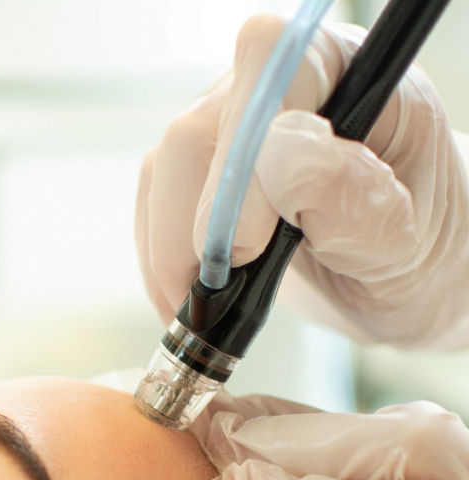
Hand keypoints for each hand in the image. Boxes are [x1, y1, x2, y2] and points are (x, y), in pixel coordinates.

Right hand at [136, 16, 468, 349]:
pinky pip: (154, 200)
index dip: (244, 161)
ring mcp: (230, 122)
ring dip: (170, 250)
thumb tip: (288, 161)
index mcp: (350, 73)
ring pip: (166, 167)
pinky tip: (187, 297)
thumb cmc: (421, 253)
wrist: (400, 276)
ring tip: (201, 310)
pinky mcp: (198, 166)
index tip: (247, 251)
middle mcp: (279, 85)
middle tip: (211, 299)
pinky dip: (160, 258)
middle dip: (196, 224)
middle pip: (201, 128)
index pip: (274, 78)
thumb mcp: (409, 244)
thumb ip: (359, 205)